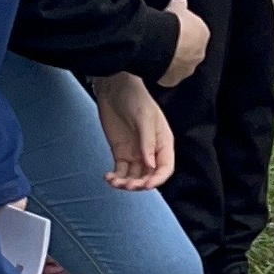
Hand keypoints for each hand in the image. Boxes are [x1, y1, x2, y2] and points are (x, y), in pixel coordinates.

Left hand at [91, 72, 174, 189]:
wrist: (114, 88)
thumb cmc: (135, 97)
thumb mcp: (145, 118)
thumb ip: (148, 142)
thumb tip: (151, 165)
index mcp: (163, 143)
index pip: (165, 168)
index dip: (157, 179)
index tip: (146, 185)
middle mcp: (151, 151)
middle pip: (149, 176)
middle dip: (140, 184)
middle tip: (128, 185)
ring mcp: (135, 153)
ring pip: (134, 177)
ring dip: (126, 184)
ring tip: (115, 182)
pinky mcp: (121, 153)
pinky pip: (120, 171)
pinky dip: (115, 178)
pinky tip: (108, 178)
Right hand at [158, 0, 210, 87]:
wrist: (162, 43)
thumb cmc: (172, 23)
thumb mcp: (177, 7)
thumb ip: (180, 4)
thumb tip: (180, 0)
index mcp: (203, 35)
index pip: (196, 33)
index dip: (184, 30)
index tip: (174, 28)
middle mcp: (199, 54)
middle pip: (190, 51)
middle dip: (180, 47)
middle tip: (166, 41)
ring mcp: (187, 69)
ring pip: (180, 65)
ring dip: (172, 60)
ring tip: (158, 53)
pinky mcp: (174, 80)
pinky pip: (168, 76)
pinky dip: (162, 71)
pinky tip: (154, 65)